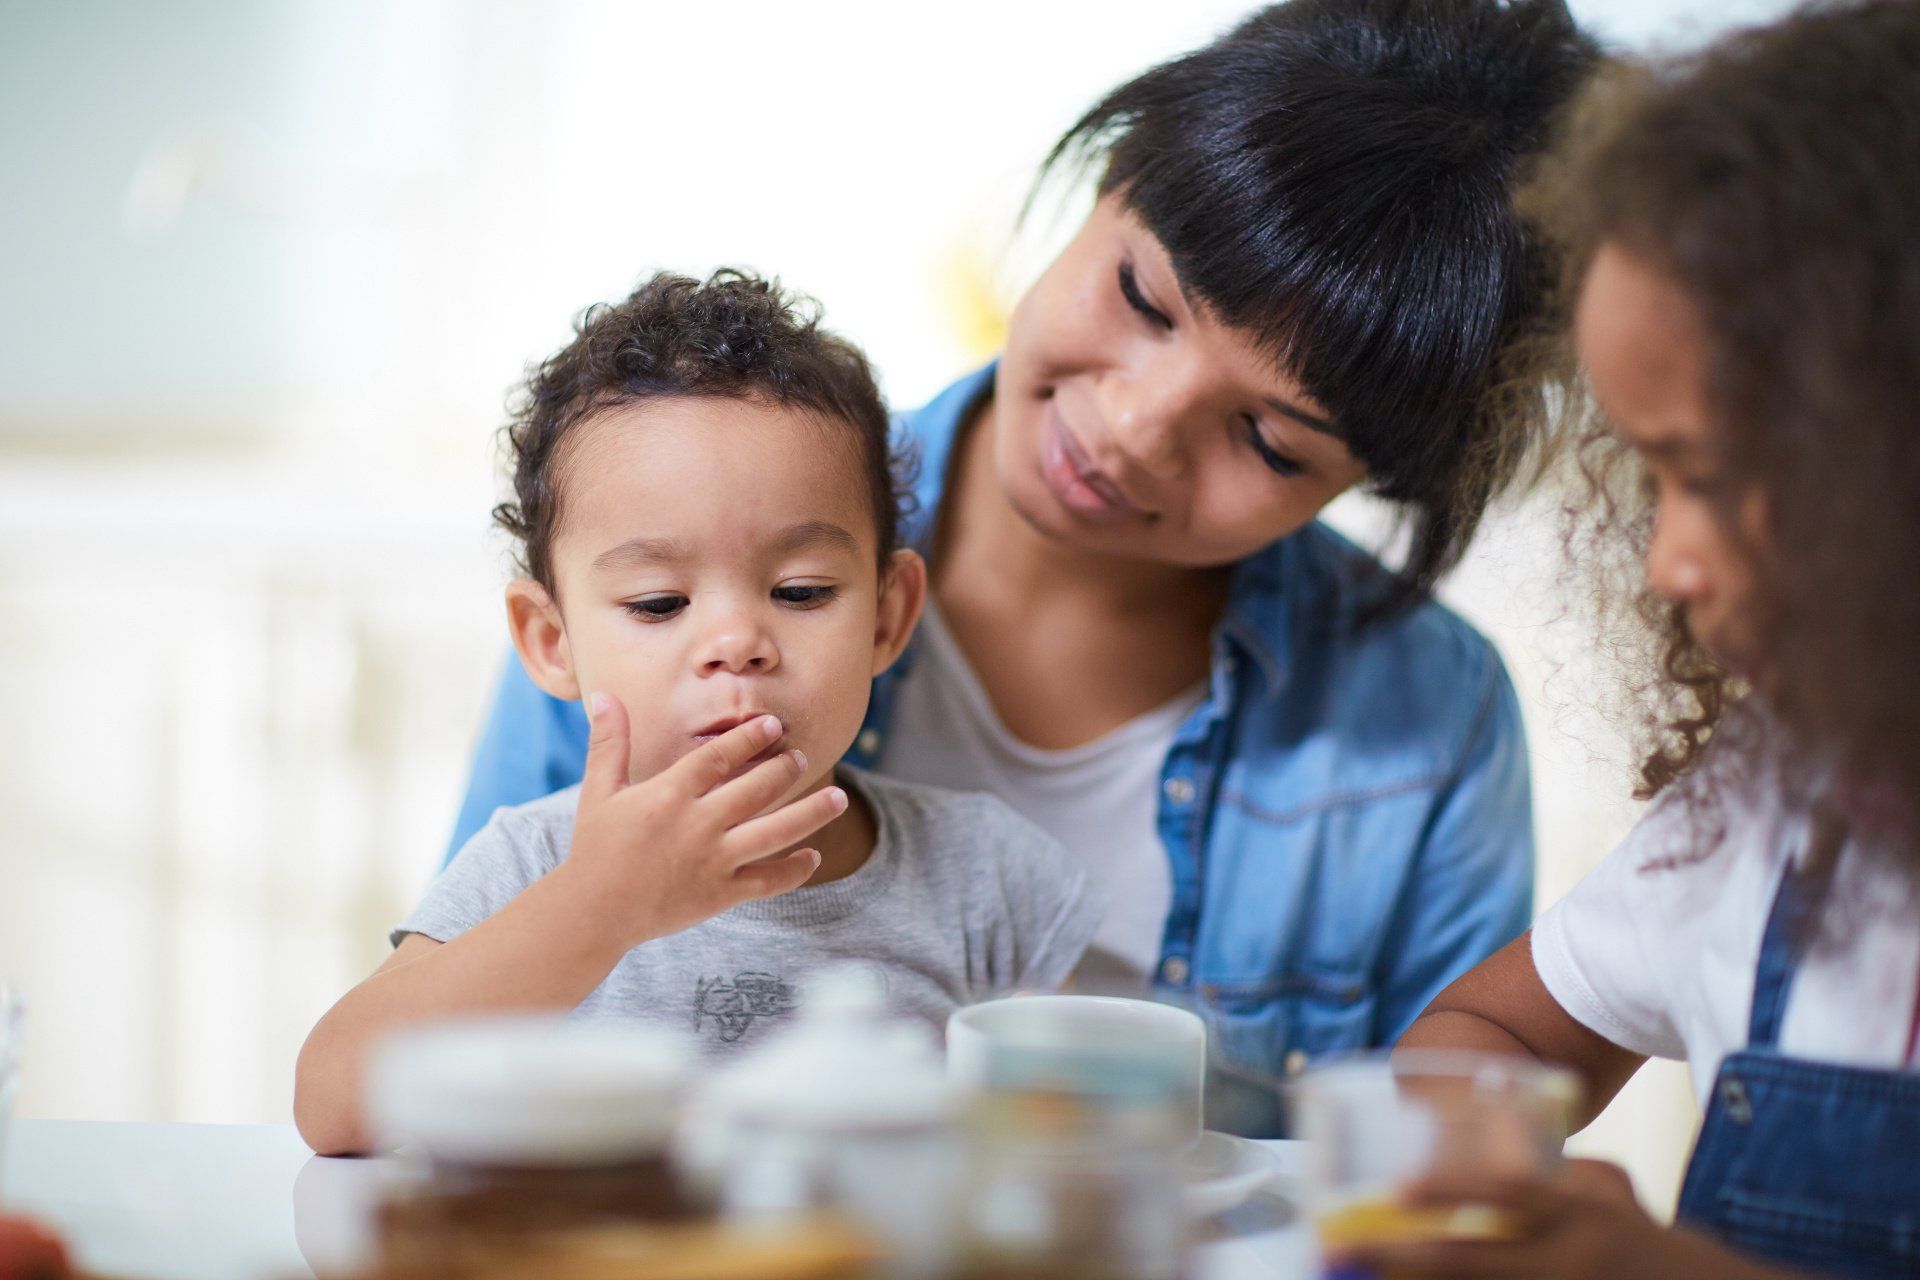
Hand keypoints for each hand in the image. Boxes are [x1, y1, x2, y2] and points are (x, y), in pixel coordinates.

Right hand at [559, 693, 846, 947]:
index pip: (718, 757)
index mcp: (668, 795)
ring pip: (775, 834)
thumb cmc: (596, 848)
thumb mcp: (598, 791)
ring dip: (811, 814)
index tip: (772, 724)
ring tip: (838, 798)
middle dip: (785, 770)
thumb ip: (609, 742)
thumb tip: (604, 694)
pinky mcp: (719, 895)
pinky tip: (813, 856)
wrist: (593, 913)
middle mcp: (696, 826)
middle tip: (803, 757)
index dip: (748, 738)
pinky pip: (767, 881)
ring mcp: (712, 862)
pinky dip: (794, 870)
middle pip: (756, 790)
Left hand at [1332, 1159, 1794, 1279]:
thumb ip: (1559, 1176)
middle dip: (1404, 1261)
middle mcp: (1570, 1259)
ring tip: (1365, 1279)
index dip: (1447, 1189)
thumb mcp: (1614, 1199)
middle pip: (1471, 1261)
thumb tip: (1501, 1153)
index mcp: (1580, 1212)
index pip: (1505, 1191)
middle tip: (1347, 1255)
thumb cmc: (1656, 1251)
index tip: (1393, 1193)